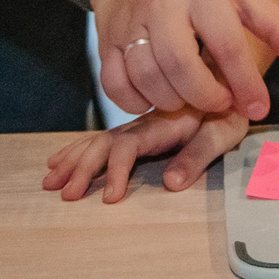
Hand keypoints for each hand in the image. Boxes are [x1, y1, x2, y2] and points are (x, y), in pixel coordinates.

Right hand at [40, 107, 248, 202]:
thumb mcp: (223, 132)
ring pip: (96, 141)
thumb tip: (171, 184)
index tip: (110, 198)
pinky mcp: (135, 129)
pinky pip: (99, 138)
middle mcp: (143, 122)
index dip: (116, 171)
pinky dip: (76, 149)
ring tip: (50, 181)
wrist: (229, 80)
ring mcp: (136, 125)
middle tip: (67, 195)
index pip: (129, 146)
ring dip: (72, 160)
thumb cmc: (228, 110)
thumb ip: (198, 156)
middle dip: (82, 168)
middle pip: (104, 143)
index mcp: (161, 123)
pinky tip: (58, 161)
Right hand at [90, 0, 278, 120]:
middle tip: (220, 103)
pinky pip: (115, 85)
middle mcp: (160, 1)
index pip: (227, 44)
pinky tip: (156, 99)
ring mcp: (127, 21)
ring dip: (173, 103)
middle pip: (182, 67)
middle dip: (206, 98)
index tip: (259, 108)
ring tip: (191, 99)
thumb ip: (276, 25)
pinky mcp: (103, 39)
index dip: (246, 84)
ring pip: (148, 79)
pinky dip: (136, 103)